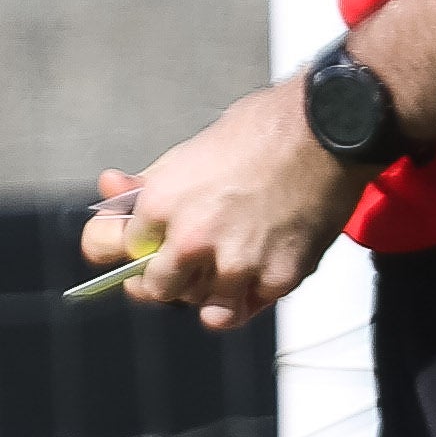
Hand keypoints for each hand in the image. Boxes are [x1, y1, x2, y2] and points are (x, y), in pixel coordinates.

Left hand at [85, 77, 363, 333]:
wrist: (327, 128)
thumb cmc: (260, 131)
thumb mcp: (189, 152)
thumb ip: (147, 185)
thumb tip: (109, 188)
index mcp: (161, 204)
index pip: (108, 249)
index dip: (126, 246)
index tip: (141, 247)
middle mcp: (192, 241)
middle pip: (154, 290)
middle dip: (167, 277)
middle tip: (189, 260)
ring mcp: (235, 265)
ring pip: (202, 307)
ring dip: (211, 290)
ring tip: (231, 260)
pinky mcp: (276, 279)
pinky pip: (247, 308)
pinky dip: (251, 293)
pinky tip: (261, 263)